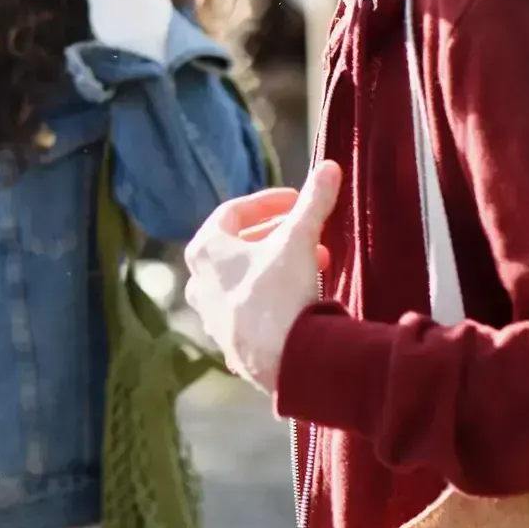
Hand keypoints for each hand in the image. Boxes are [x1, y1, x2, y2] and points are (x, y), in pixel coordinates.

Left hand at [184, 163, 342, 391]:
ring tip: (314, 262)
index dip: (269, 201)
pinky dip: (275, 295)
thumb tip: (329, 166)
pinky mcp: (230, 341)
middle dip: (279, 234)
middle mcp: (199, 283)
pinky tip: (302, 297)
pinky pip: (251, 308)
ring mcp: (212, 316)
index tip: (298, 200)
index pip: (234, 212)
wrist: (285, 361)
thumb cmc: (280, 294)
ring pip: (246, 278)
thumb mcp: (299, 239)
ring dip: (278, 265)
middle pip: (239, 246)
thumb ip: (313, 202)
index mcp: (204, 251)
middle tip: (310, 231)